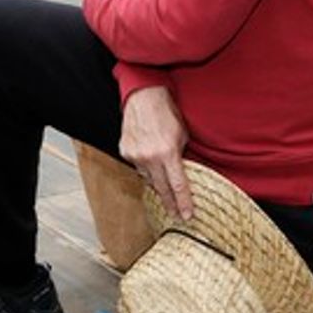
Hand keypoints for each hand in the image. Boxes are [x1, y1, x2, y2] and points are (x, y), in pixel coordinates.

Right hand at [119, 85, 191, 219]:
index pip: (178, 185)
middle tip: (176, 215)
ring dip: (157, 181)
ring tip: (164, 186)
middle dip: (170, 203)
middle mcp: (150, 157)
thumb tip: (183, 173)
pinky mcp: (125, 151)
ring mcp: (135, 155)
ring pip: (148, 178)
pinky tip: (150, 159)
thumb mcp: (182, 135)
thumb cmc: (167, 112)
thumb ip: (181, 156)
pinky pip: (138, 166)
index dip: (184, 203)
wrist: (144, 96)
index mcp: (168, 153)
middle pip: (162, 189)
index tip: (187, 216)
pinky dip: (145, 166)